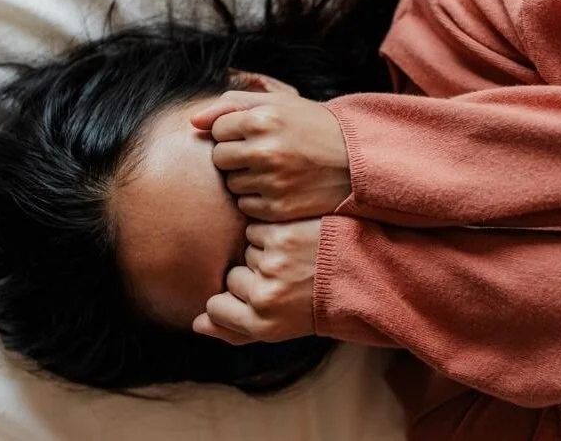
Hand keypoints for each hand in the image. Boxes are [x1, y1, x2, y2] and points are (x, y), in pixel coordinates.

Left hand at [191, 91, 350, 222]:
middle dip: (235, 156)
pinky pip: (246, 207)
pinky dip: (258, 200)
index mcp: (263, 119)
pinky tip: (280, 188)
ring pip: (231, 184)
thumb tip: (192, 122)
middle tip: (264, 153)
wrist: (357, 161)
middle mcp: (265, 150)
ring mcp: (272, 182)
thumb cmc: (312, 126)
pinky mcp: (279, 209)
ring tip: (275, 170)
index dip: (233, 132)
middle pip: (219, 159)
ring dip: (246, 179)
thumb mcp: (279, 104)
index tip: (257, 134)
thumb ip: (231, 105)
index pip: (217, 130)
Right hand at [192, 220, 320, 344]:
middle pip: (231, 277)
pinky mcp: (279, 235)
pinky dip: (271, 232)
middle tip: (288, 278)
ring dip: (264, 251)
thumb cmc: (318, 304)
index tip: (259, 297)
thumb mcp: (280, 329)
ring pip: (244, 251)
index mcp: (262, 325)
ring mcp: (270, 264)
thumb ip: (235, 330)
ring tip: (296, 259)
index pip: (215, 308)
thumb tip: (196, 324)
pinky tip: (295, 240)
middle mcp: (264, 297)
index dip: (233, 300)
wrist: (364, 273)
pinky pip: (255, 229)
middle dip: (254, 274)